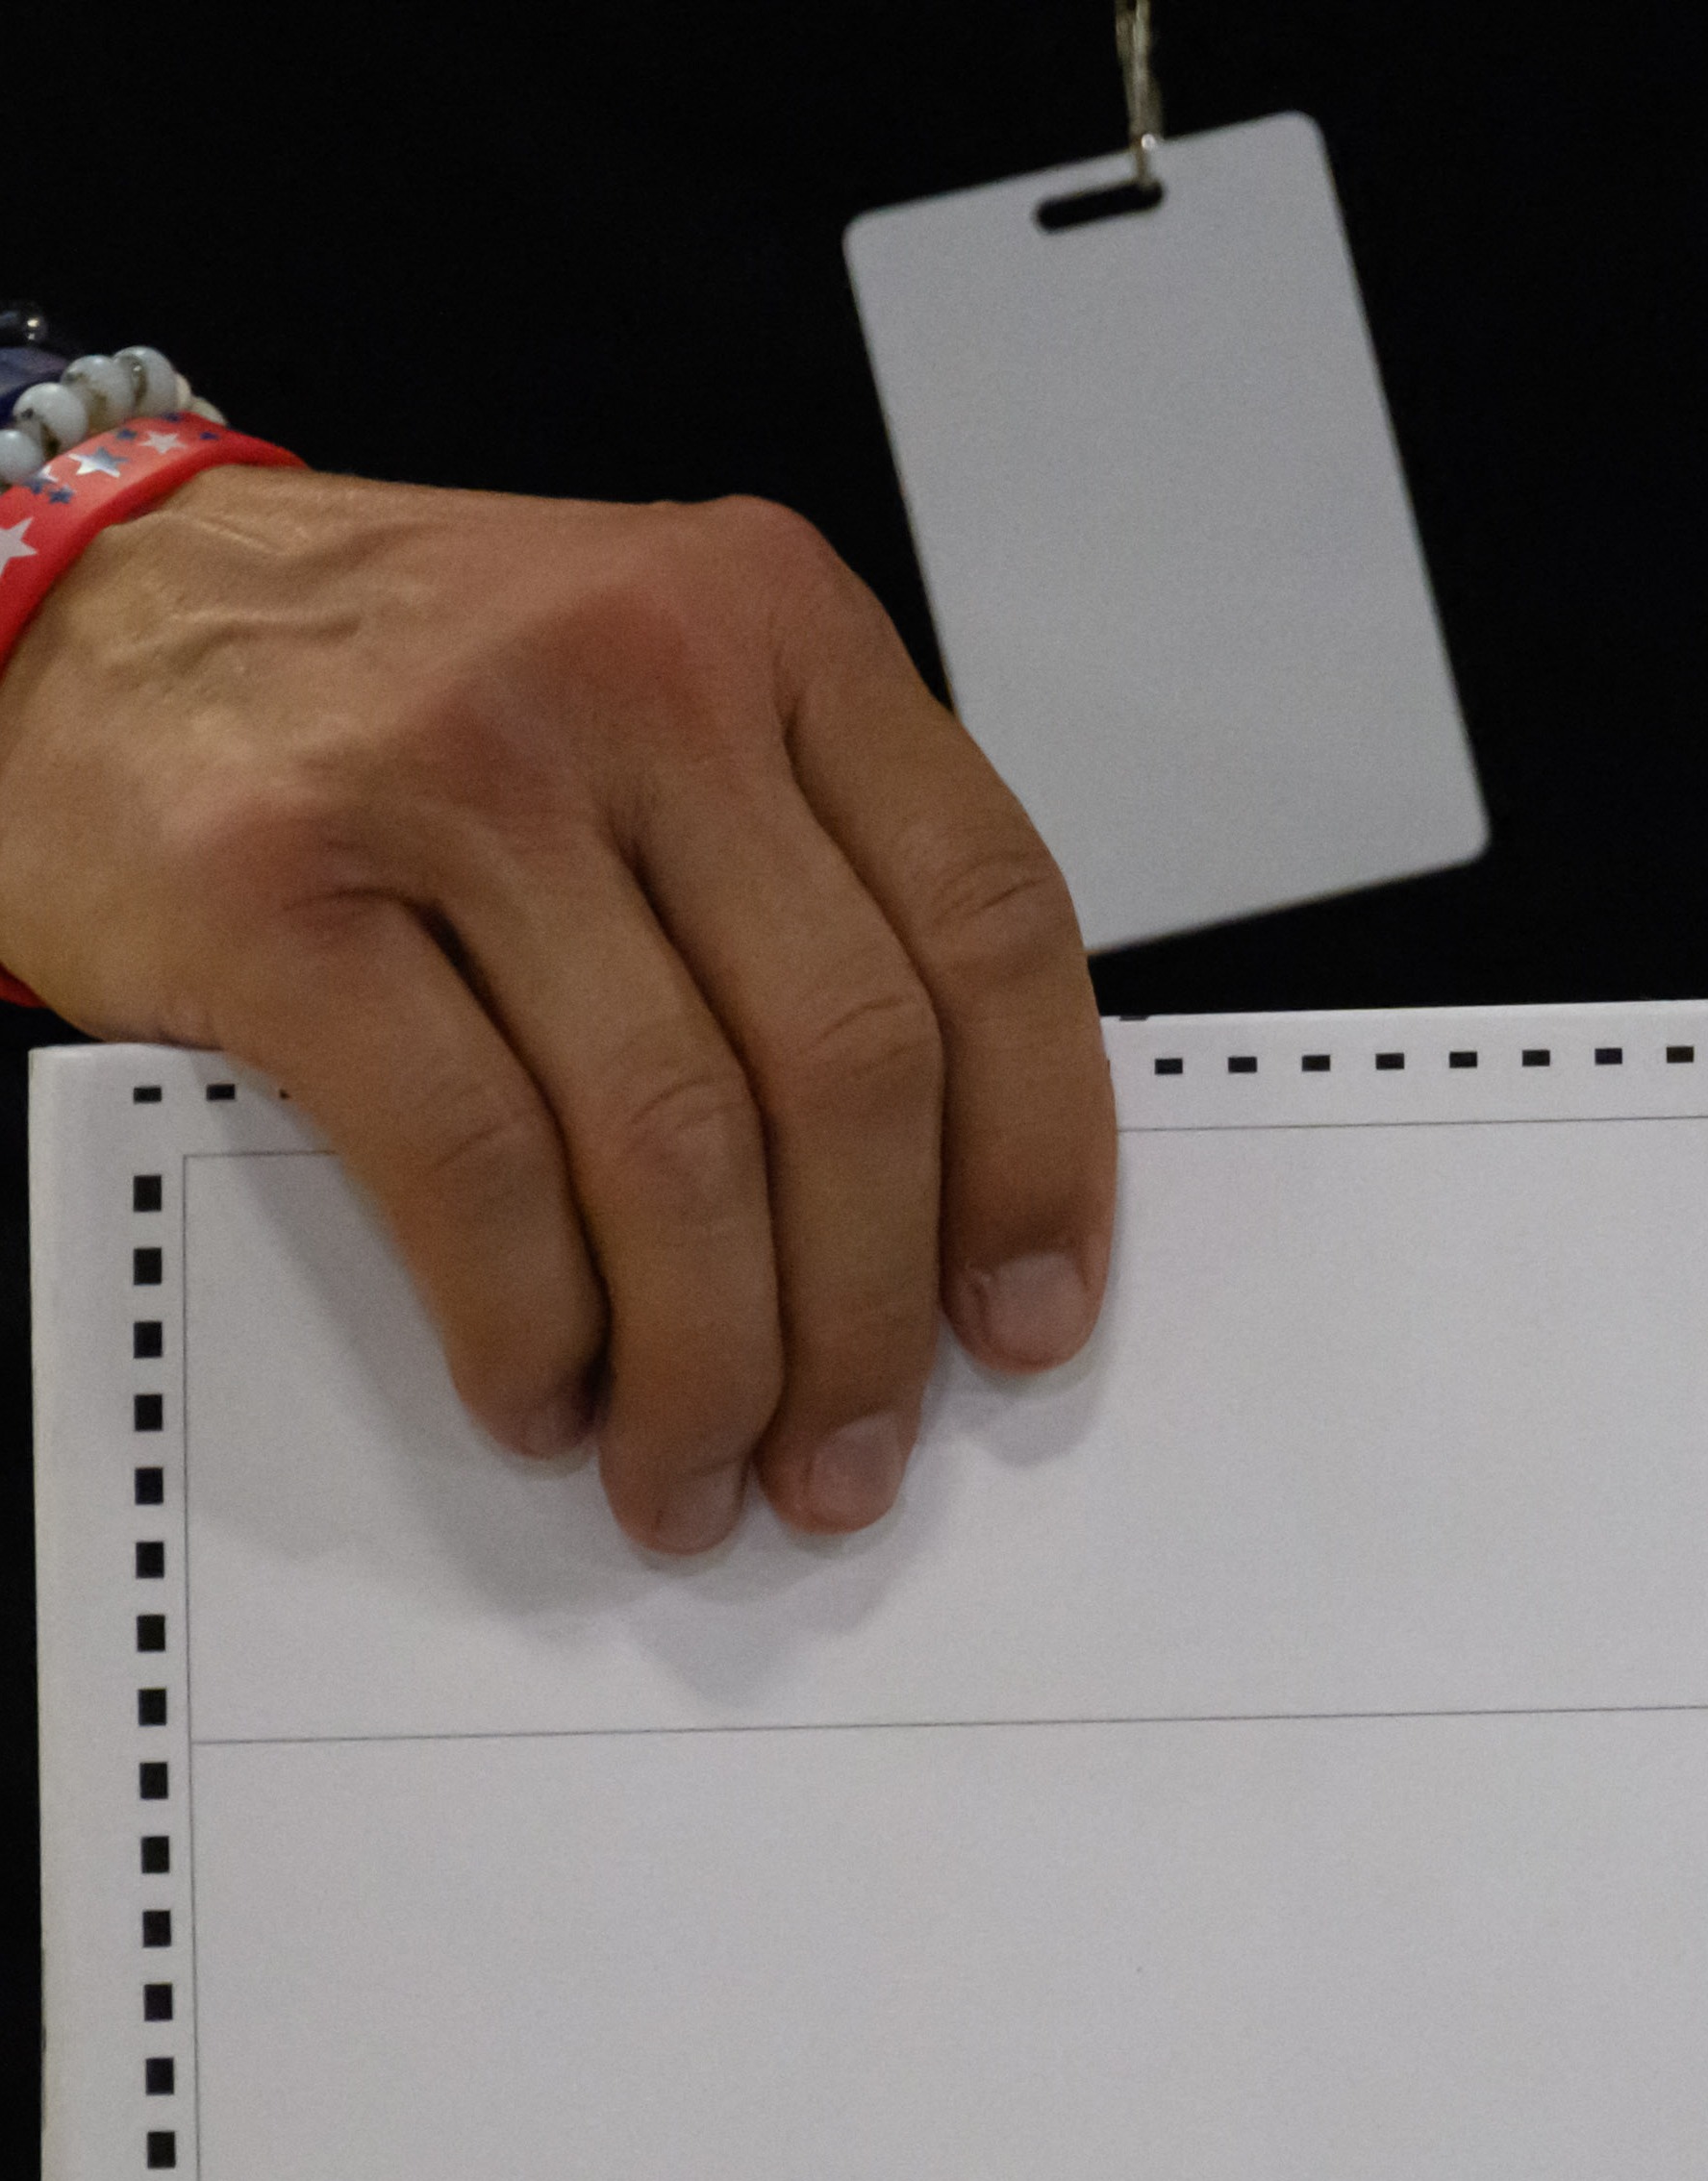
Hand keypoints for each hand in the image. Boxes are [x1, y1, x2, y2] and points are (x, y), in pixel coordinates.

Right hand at [0, 467, 1114, 1552]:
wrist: (84, 608)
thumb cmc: (404, 690)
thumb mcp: (664, 702)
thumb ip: (814, 874)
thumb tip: (952, 1192)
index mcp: (780, 625)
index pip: (992, 920)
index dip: (1039, 1149)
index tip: (1030, 1313)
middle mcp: (645, 672)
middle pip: (849, 1058)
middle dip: (869, 1309)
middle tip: (851, 1453)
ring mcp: (459, 773)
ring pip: (677, 1139)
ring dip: (709, 1359)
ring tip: (696, 1472)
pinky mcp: (281, 890)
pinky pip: (474, 1163)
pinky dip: (529, 1320)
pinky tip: (542, 1394)